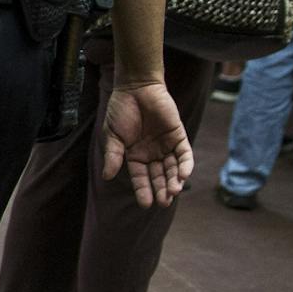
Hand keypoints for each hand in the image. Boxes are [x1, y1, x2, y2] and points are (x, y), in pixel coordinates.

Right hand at [101, 80, 193, 207]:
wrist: (136, 87)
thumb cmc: (121, 110)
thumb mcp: (113, 135)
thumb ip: (113, 155)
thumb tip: (107, 176)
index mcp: (135, 156)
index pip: (141, 178)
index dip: (143, 191)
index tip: (146, 204)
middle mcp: (152, 154)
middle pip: (159, 176)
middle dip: (162, 190)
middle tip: (164, 202)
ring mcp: (166, 146)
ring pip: (173, 168)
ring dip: (174, 181)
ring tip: (174, 192)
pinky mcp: (178, 136)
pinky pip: (184, 154)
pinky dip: (185, 165)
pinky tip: (183, 175)